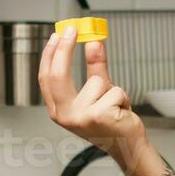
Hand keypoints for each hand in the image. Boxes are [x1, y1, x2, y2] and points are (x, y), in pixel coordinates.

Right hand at [38, 25, 147, 163]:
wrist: (128, 146)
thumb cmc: (111, 120)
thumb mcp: (100, 91)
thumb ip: (95, 67)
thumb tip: (93, 42)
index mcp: (58, 110)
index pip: (47, 78)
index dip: (50, 54)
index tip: (59, 34)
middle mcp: (65, 115)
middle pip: (58, 75)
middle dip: (65, 49)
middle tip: (74, 30)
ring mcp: (80, 118)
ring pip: (96, 82)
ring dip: (112, 88)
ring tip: (115, 104)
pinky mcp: (99, 116)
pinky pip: (114, 90)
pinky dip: (122, 96)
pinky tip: (121, 111)